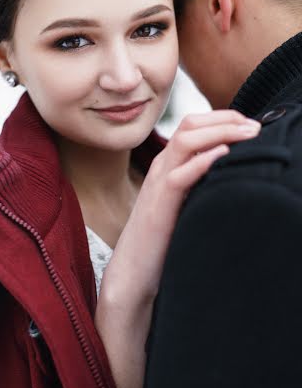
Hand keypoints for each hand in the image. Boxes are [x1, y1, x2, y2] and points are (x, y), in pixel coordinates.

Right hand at [103, 110, 260, 301]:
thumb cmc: (162, 237)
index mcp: (167, 164)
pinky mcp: (159, 205)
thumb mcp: (184, 202)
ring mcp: (158, 183)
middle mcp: (161, 167)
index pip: (193, 125)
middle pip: (190, 124)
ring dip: (220, 132)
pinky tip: (224, 156)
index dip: (222, 119)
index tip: (250, 125)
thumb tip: (231, 172)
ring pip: (185, 141)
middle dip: (225, 119)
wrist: (133, 269)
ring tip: (248, 135)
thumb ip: (200, 183)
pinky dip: (203, 161)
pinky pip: (179, 175)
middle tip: (255, 127)